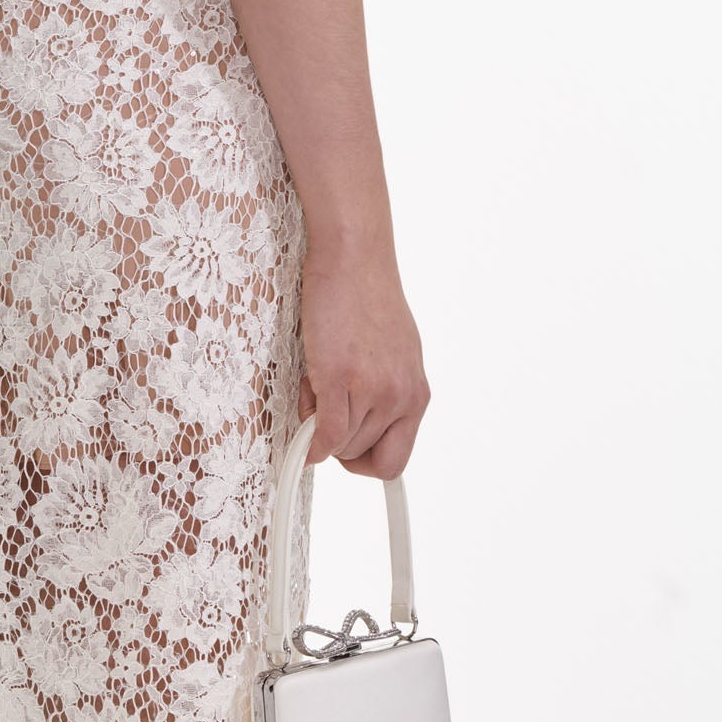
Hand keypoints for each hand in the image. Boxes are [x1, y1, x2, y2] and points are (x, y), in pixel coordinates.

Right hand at [296, 247, 427, 477]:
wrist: (354, 260)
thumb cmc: (366, 299)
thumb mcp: (393, 355)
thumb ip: (383, 394)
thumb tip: (351, 427)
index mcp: (416, 394)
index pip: (396, 460)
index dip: (365, 462)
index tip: (345, 449)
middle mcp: (402, 397)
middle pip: (362, 455)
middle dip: (337, 442)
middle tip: (323, 409)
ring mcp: (373, 390)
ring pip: (341, 445)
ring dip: (320, 427)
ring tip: (317, 386)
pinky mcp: (342, 379)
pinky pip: (326, 434)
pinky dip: (311, 443)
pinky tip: (305, 428)